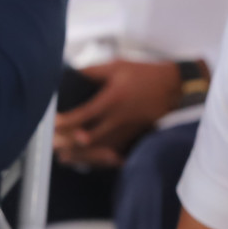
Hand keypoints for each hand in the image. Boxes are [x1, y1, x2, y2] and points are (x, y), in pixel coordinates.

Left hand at [53, 61, 181, 163]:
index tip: (51, 123)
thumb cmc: (144, 74)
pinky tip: (86, 162)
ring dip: (80, 155)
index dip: (65, 122)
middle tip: (50, 144)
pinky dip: (99, 159)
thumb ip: (91, 71)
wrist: (176, 87)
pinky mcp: (135, 137)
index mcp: (112, 99)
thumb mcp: (117, 66)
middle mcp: (119, 118)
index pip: (84, 115)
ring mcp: (128, 130)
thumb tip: (68, 74)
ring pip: (100, 150)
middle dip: (68, 143)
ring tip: (62, 156)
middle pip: (89, 138)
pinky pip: (114, 153)